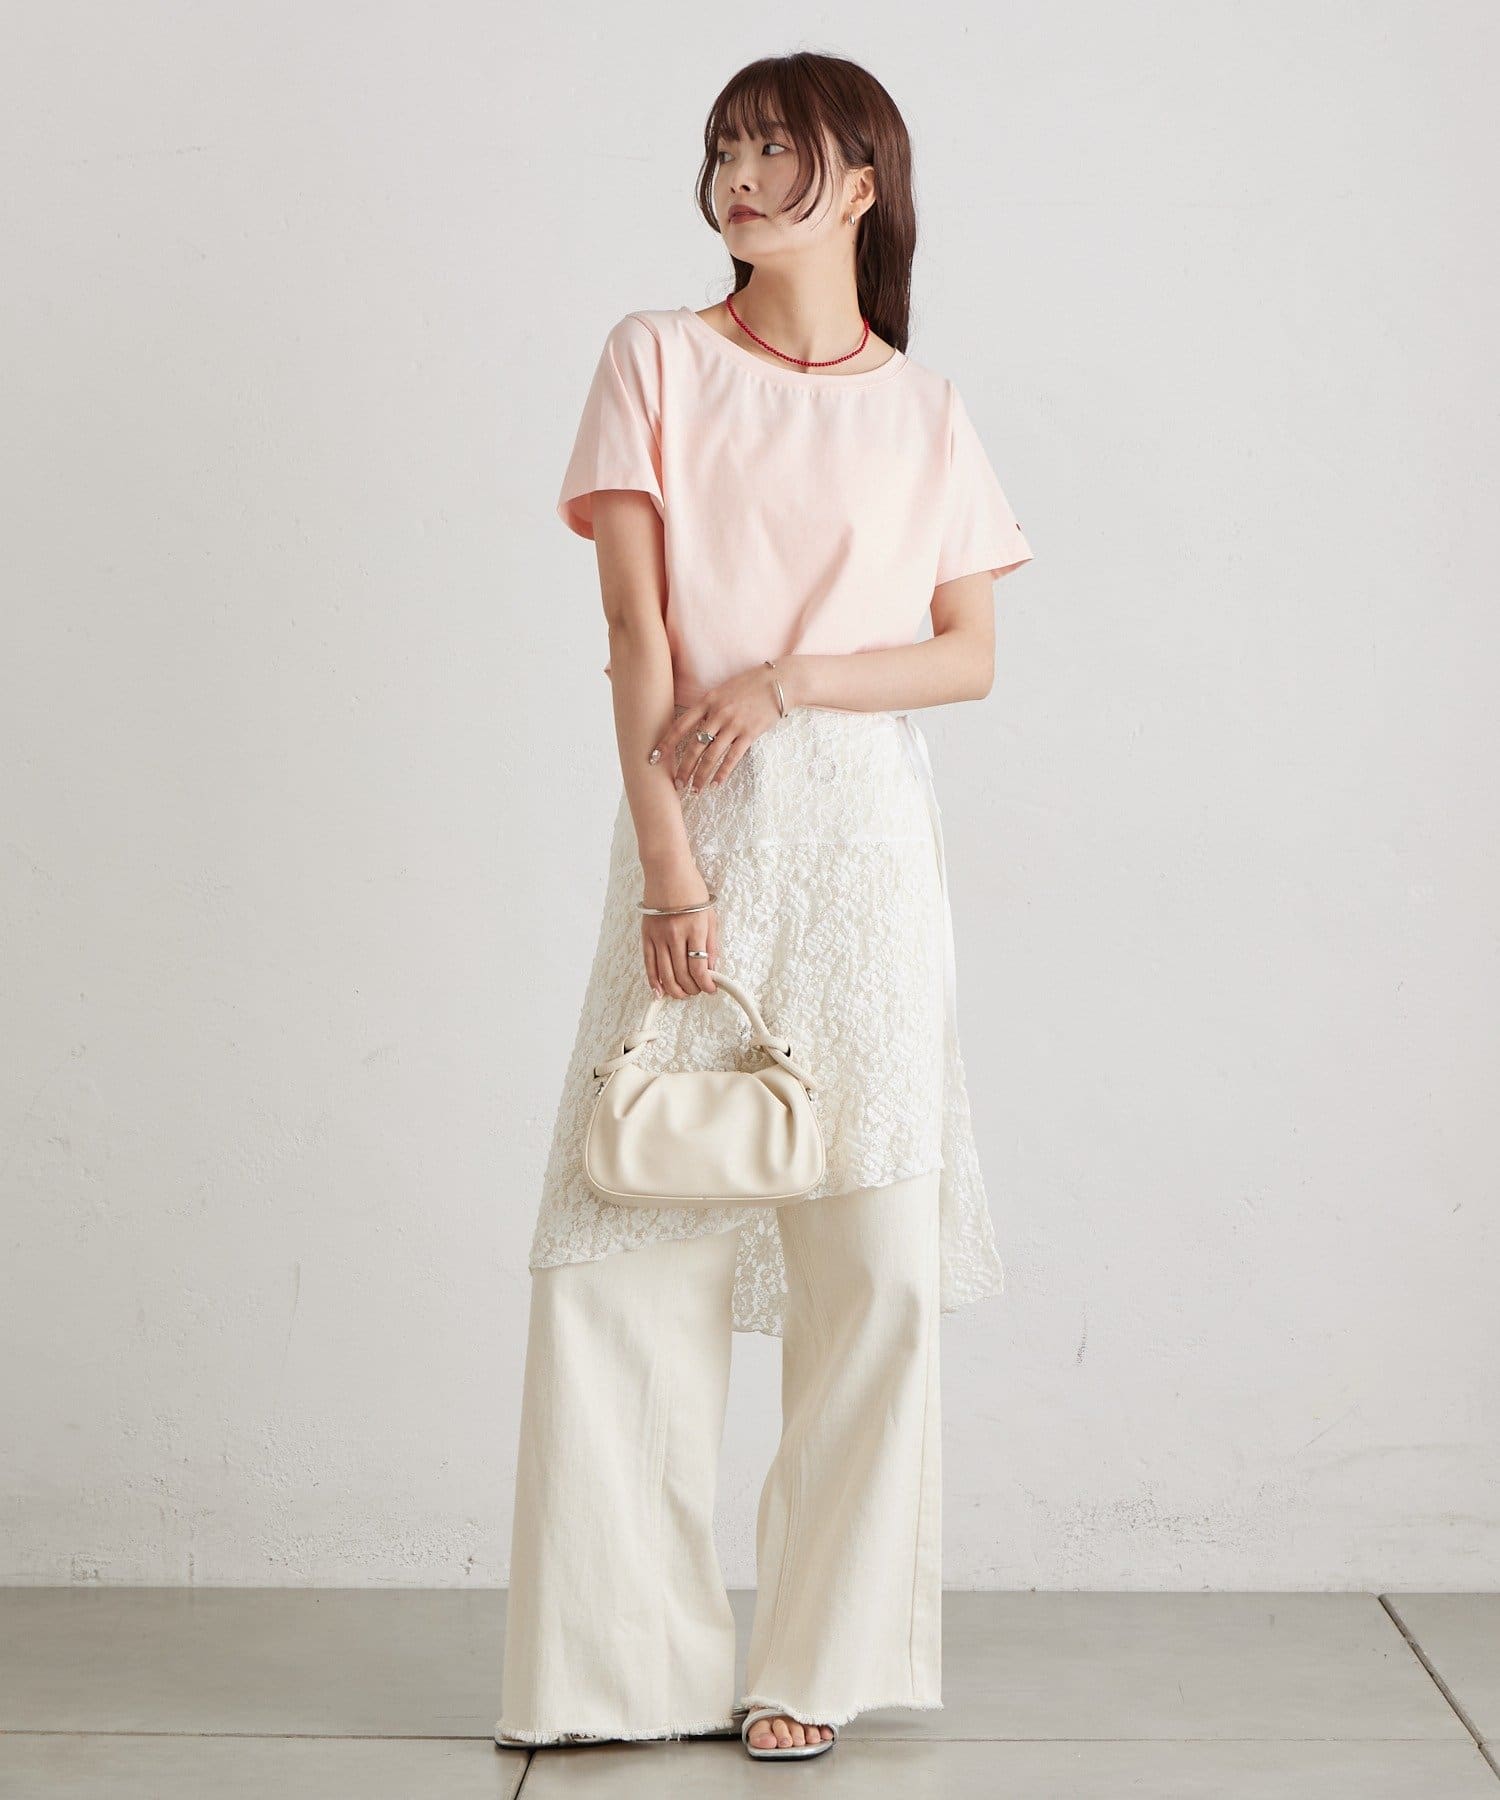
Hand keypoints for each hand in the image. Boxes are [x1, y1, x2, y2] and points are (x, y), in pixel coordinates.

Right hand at [641, 870, 718, 999]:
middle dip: (692, 988)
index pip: (699, 967)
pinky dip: (653, 980)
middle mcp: (675, 934)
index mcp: (695, 928)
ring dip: (675, 989)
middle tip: (698, 991)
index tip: (711, 988)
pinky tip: (659, 992)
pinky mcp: (646, 934)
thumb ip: (711, 943)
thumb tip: (711, 968)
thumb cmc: (691, 888)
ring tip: (683, 994)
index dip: (706, 984)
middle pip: (682, 973)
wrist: (667, 869)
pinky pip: (648, 963)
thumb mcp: (709, 914)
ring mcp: (658, 935)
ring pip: (665, 973)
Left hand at [650, 663, 787, 794]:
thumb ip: (708, 707)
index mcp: (707, 701)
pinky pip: (733, 758)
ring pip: (711, 756)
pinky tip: (716, 784)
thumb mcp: (723, 690)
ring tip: (695, 789)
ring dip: (701, 776)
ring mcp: (734, 724)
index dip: (666, 743)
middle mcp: (718, 714)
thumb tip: (696, 726)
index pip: (680, 725)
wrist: (779, 683)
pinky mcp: (750, 734)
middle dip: (683, 768)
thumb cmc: (750, 685)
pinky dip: (723, 773)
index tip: (654, 757)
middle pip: (694, 746)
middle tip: (677, 784)